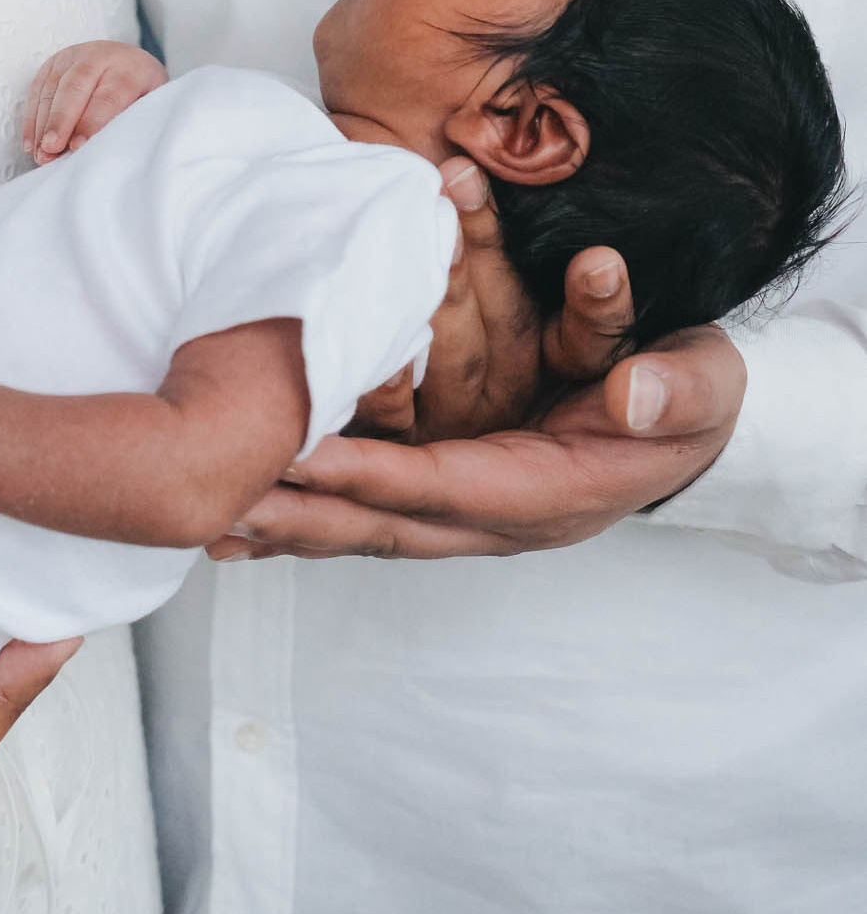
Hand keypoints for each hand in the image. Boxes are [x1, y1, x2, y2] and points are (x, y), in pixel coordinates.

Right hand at [22, 41, 166, 160]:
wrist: (128, 61)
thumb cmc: (140, 92)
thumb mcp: (150, 104)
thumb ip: (134, 122)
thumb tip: (111, 150)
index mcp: (130, 67)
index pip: (108, 96)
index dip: (91, 122)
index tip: (78, 146)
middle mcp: (99, 56)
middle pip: (75, 87)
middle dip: (61, 120)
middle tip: (52, 148)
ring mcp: (72, 56)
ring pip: (52, 88)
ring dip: (43, 123)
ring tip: (41, 153)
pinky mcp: (52, 63)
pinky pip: (37, 90)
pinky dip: (32, 119)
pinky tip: (32, 143)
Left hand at [211, 163, 746, 558]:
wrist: (693, 425)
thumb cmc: (690, 394)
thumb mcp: (703, 382)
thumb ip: (674, 389)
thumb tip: (630, 395)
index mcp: (551, 492)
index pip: (444, 488)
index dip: (370, 476)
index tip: (299, 455)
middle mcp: (502, 517)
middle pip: (386, 527)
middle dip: (302, 516)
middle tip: (218, 501)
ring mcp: (476, 516)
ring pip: (369, 531)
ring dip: (292, 528)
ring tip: (209, 519)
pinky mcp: (457, 500)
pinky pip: (373, 517)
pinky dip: (311, 519)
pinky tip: (247, 522)